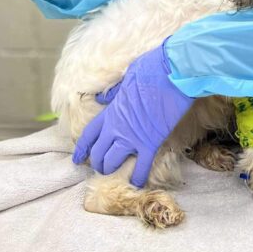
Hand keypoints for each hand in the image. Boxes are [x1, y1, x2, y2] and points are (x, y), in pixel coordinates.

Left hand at [72, 40, 192, 187]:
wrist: (174, 73)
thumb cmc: (152, 69)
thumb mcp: (127, 76)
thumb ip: (115, 92)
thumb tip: (104, 97)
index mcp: (111, 110)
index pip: (90, 134)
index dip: (82, 148)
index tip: (77, 158)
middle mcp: (118, 127)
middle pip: (99, 152)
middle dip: (98, 162)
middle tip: (101, 166)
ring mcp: (133, 136)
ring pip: (114, 161)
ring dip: (112, 169)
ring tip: (116, 172)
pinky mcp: (152, 141)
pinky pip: (142, 165)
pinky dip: (139, 176)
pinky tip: (137, 182)